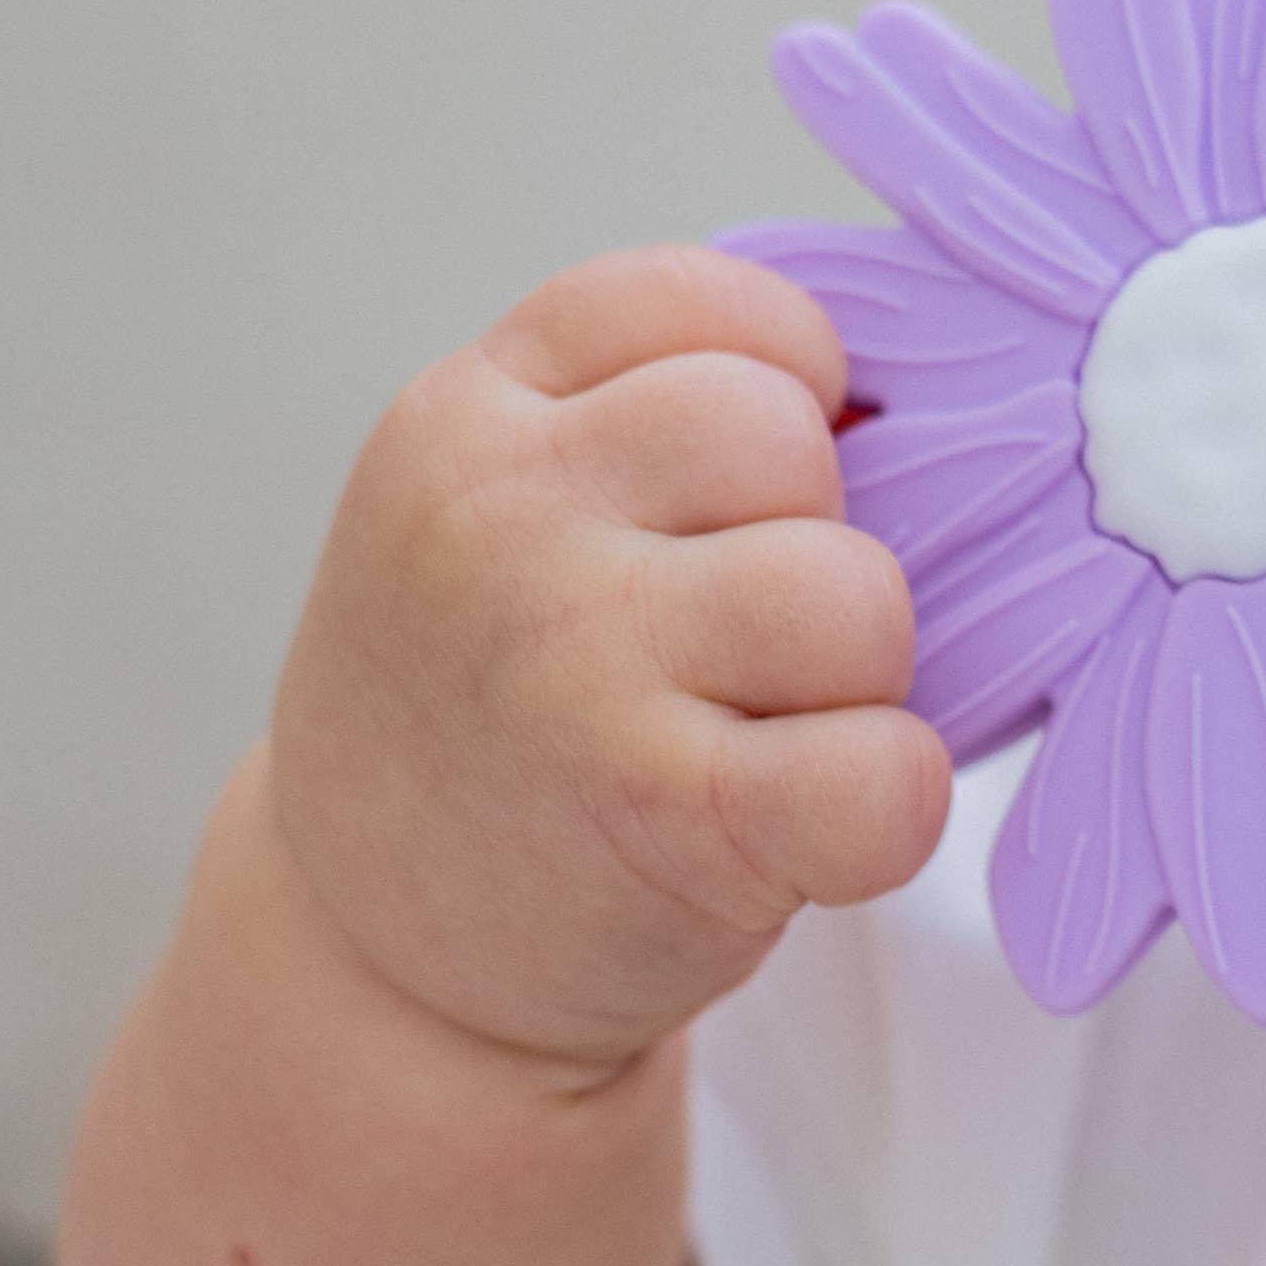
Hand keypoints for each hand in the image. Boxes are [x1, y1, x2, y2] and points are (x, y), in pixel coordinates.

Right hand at [270, 245, 951, 1068]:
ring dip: (855, 678)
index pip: (702, 307)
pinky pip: (884, 769)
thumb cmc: (492, 711)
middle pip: (788, 440)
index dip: (780, 383)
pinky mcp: (662, 818)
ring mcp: (576, 665)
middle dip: (811, 537)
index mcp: (466, 417)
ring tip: (765, 734)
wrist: (372, 958)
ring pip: (854, 594)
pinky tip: (814, 824)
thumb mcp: (491, 513)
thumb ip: (637, 418)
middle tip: (744, 646)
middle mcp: (504, 520)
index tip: (754, 488)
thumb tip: (892, 395)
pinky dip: (891, 804)